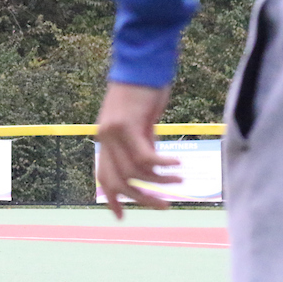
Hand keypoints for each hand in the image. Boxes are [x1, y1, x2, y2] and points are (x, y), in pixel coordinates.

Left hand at [96, 82, 181, 218]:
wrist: (142, 64)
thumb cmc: (145, 91)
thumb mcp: (140, 122)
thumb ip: (141, 143)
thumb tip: (150, 168)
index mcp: (106, 139)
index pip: (103, 176)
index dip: (111, 199)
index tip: (121, 218)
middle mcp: (105, 137)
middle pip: (120, 182)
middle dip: (143, 198)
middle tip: (165, 205)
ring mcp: (114, 131)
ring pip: (135, 172)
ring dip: (160, 182)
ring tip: (179, 180)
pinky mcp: (128, 124)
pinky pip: (146, 157)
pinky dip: (163, 166)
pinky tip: (178, 166)